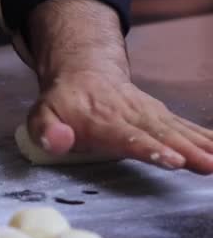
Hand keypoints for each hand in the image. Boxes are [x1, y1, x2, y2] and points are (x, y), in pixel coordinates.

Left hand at [25, 0, 212, 173]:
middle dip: (186, 150)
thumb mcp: (41, 115)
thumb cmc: (62, 103)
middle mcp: (130, 115)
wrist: (83, 73)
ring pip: (177, 129)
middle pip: (161, 134)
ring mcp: (148, 113)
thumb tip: (57, 141)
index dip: (150, 148)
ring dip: (201, 145)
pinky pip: (185, 126)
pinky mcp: (160, 115)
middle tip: (208, 164)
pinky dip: (205, 136)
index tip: (172, 160)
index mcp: (101, 120)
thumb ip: (46, 130)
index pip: (127, 136)